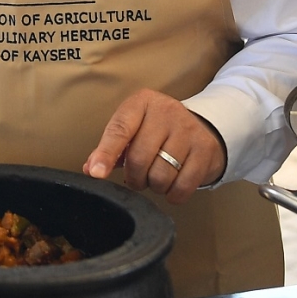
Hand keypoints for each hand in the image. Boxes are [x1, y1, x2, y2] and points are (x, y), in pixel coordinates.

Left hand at [82, 90, 225, 204]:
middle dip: (134, 177)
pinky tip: (172, 184)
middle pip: (139, 158)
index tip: (96, 173)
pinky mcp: (205, 149)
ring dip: (154, 186)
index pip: (120, 130)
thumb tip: (91, 169)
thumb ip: (111, 148)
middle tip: (138, 177)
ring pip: (161, 176)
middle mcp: (167, 111)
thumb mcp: (133, 129)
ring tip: (156, 177)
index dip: (106, 154)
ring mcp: (189, 129)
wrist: (201, 127)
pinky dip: (173, 194)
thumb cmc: (157, 131)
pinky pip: (182, 186)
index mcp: (142, 102)